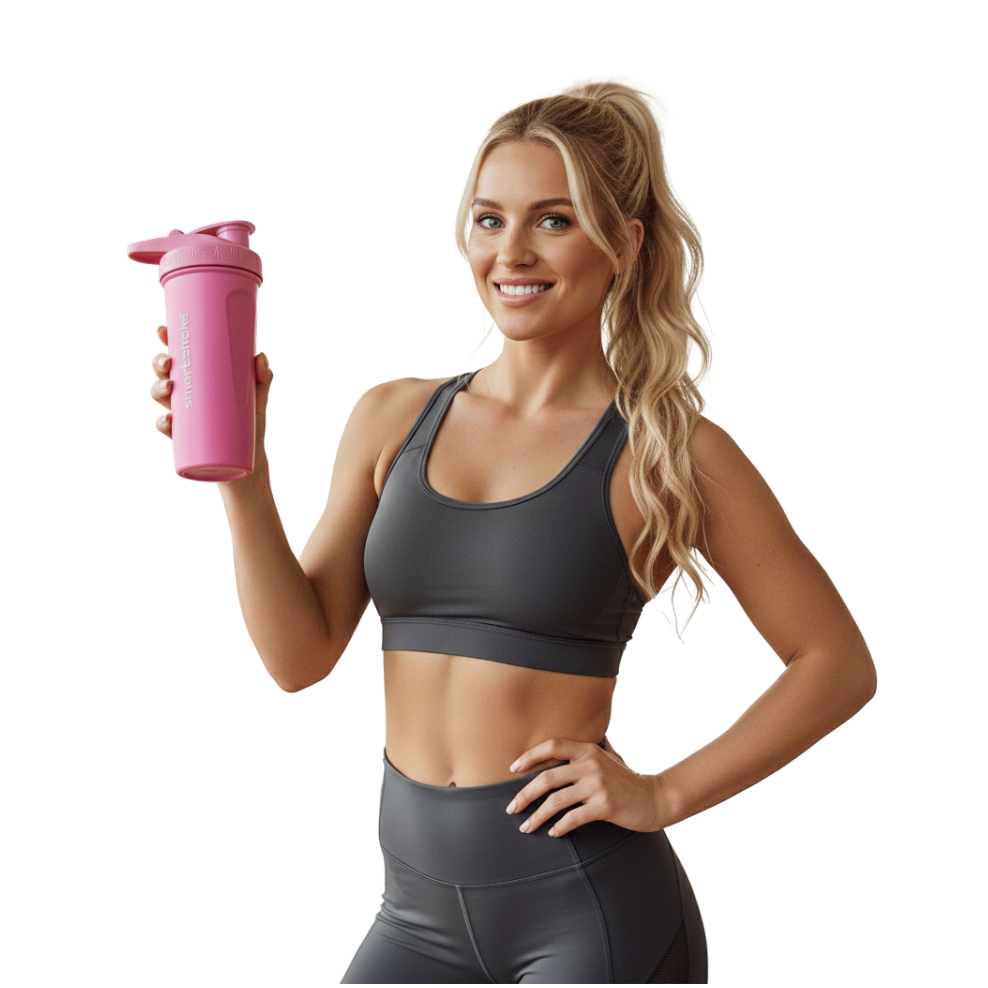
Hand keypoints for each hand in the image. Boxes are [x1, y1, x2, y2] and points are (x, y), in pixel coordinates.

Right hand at [150, 323, 272, 465]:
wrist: (250, 456)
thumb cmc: (250, 421)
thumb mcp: (258, 396)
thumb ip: (262, 377)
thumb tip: (259, 357)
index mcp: (200, 378)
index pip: (180, 355)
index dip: (168, 341)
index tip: (164, 330)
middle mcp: (187, 393)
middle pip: (164, 372)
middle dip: (159, 363)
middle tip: (168, 361)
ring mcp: (183, 414)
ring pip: (160, 396)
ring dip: (158, 389)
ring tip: (169, 387)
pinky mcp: (183, 436)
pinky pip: (165, 428)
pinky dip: (163, 423)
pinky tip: (169, 420)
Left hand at [506, 738, 667, 837]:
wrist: (656, 798)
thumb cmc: (627, 781)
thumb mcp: (606, 759)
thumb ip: (585, 754)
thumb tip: (559, 751)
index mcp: (588, 749)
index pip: (552, 745)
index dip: (529, 756)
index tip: (513, 769)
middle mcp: (591, 764)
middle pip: (547, 778)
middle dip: (524, 795)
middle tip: (511, 808)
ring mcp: (598, 785)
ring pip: (556, 801)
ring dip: (536, 816)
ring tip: (526, 827)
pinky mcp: (605, 805)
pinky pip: (573, 818)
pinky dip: (559, 827)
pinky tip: (553, 833)